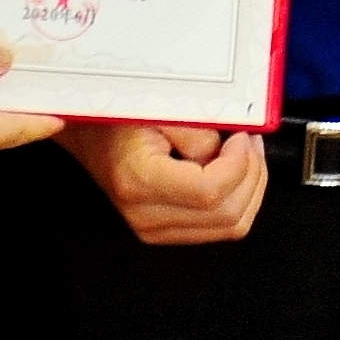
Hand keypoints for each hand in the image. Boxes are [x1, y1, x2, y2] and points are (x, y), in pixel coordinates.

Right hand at [58, 123, 266, 244]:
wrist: (86, 134)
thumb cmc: (117, 116)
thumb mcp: (157, 107)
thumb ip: (197, 131)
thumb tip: (233, 151)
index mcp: (139, 181)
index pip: (210, 192)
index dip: (239, 165)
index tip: (243, 136)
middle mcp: (146, 215)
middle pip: (228, 216)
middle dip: (252, 175)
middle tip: (250, 142)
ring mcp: (155, 229)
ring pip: (230, 226)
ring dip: (249, 189)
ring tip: (245, 155)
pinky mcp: (165, 231)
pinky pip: (220, 227)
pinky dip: (237, 200)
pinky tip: (231, 172)